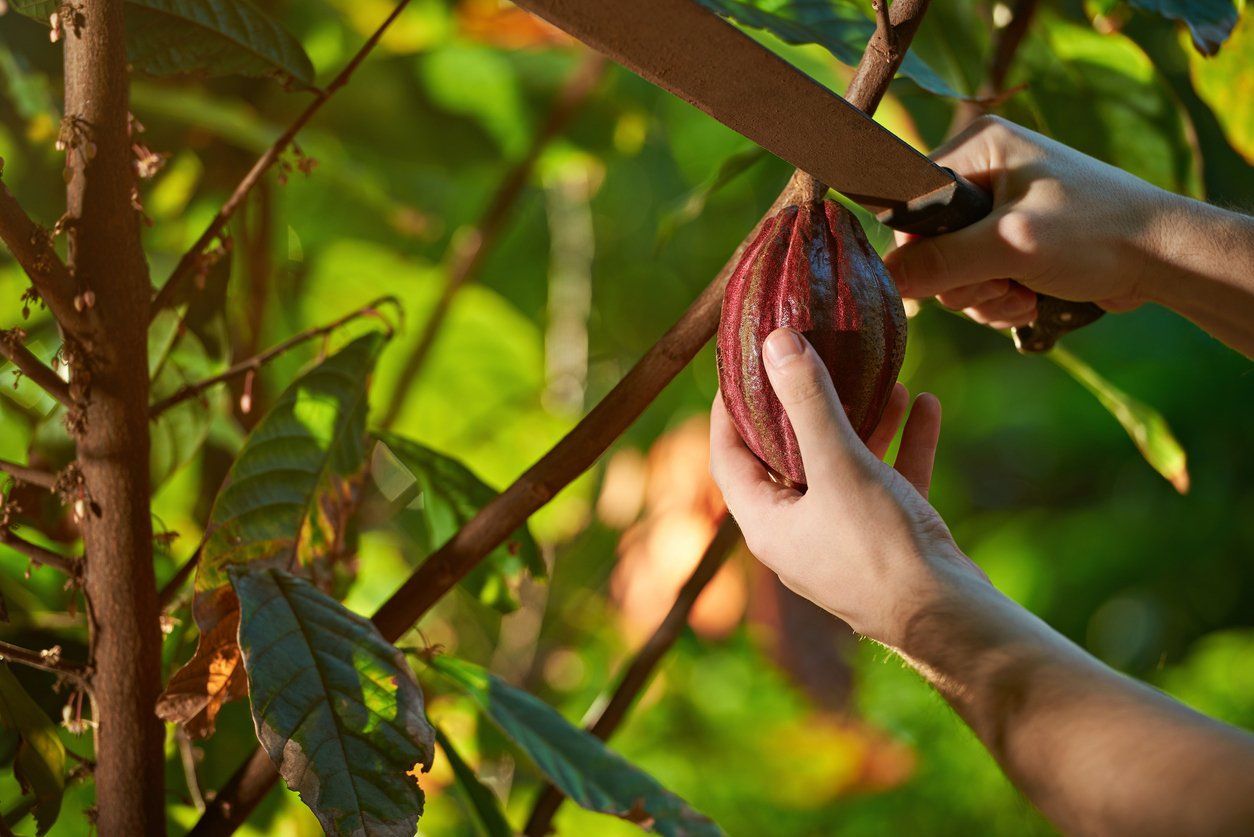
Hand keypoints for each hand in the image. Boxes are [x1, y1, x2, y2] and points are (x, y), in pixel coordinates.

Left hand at [709, 327, 986, 647]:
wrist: (951, 622)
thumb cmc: (881, 549)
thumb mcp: (840, 464)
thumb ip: (808, 402)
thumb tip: (774, 342)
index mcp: (767, 524)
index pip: (728, 456)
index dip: (729, 408)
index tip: (741, 364)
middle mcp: (799, 534)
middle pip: (789, 457)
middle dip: (806, 406)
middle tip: (813, 359)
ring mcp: (844, 540)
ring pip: (845, 467)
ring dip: (862, 422)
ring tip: (883, 377)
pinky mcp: (889, 542)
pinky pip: (888, 483)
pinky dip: (902, 446)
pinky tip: (925, 404)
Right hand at [883, 115, 1178, 327]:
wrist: (1165, 257)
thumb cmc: (1097, 233)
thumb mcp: (1012, 245)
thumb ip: (942, 262)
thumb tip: (885, 279)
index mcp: (978, 147)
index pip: (910, 203)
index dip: (919, 250)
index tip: (954, 274)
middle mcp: (984, 173)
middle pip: (929, 245)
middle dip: (963, 280)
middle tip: (1004, 284)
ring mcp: (999, 211)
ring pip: (953, 271)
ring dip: (983, 297)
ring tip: (1023, 296)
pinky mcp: (1014, 243)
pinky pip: (978, 281)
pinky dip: (999, 300)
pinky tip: (1030, 301)